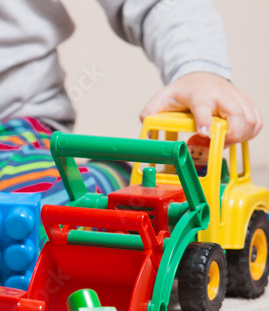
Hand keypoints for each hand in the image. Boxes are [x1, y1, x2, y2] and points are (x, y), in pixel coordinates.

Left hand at [140, 72, 261, 145]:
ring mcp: (238, 99)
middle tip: (216, 143)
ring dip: (239, 137)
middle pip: (236, 116)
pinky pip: (257, 122)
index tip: (204, 133)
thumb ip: (152, 109)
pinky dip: (250, 133)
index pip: (204, 107)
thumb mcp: (165, 97)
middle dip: (230, 135)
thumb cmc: (185, 91)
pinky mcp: (248, 105)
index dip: (205, 121)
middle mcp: (222, 95)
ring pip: (250, 121)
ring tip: (222, 140)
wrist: (204, 76)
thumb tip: (144, 121)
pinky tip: (236, 136)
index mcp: (200, 94)